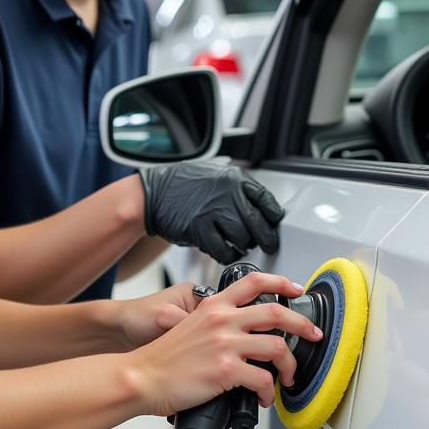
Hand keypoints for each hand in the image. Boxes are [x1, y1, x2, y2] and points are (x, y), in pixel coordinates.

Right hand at [125, 272, 322, 417]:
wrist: (143, 376)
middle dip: (303, 324)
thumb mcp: (189, 325)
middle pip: (277, 313)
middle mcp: (222, 319)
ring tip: (288, 377)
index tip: (296, 290)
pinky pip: (264, 380)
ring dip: (290, 365)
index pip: (254, 282)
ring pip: (278, 348)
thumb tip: (240, 334)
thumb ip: (215, 323)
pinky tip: (264, 398)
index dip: (282, 283)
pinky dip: (270, 392)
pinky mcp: (226, 370)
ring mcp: (225, 344)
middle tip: (312, 335)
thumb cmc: (163, 358)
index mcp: (213, 306)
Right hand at [139, 162, 283, 263]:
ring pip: (242, 238)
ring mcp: (213, 212)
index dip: (273, 216)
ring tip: (240, 245)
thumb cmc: (184, 184)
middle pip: (258, 223)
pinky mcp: (199, 229)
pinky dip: (227, 255)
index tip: (274, 223)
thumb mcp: (216, 174)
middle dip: (266, 238)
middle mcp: (227, 194)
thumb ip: (237, 188)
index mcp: (234, 178)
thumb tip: (260, 206)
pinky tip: (226, 252)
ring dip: (244, 246)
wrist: (154, 193)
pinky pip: (222, 250)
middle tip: (267, 244)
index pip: (266, 200)